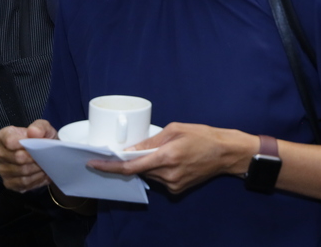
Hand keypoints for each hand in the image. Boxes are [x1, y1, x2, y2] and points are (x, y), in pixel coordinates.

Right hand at [0, 119, 56, 191]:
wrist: (46, 154)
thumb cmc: (42, 139)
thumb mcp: (44, 128)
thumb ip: (40, 127)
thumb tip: (33, 132)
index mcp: (3, 136)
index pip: (10, 141)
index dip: (26, 144)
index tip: (38, 143)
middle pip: (18, 158)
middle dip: (36, 157)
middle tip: (47, 156)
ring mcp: (2, 169)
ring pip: (22, 172)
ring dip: (38, 169)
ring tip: (47, 164)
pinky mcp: (9, 183)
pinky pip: (24, 183)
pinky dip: (37, 179)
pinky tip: (43, 173)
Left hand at [88, 122, 258, 194]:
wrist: (226, 153)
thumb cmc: (203, 136)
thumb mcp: (176, 129)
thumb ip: (151, 141)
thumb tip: (130, 149)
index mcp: (166, 156)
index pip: (131, 166)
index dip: (110, 166)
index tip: (94, 164)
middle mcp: (167, 174)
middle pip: (139, 170)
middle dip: (136, 160)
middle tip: (144, 148)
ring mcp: (173, 185)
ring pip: (149, 175)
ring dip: (150, 165)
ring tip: (168, 152)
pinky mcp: (177, 190)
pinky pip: (160, 180)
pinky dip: (160, 171)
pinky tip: (176, 161)